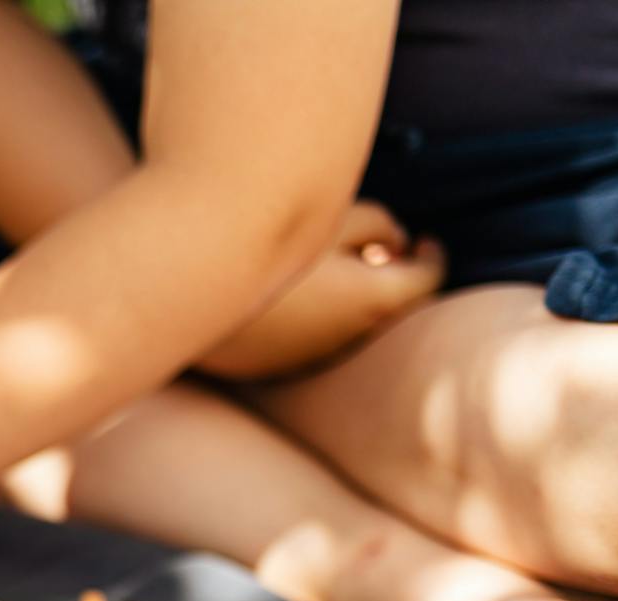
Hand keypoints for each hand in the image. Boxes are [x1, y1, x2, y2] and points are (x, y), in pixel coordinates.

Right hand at [199, 202, 446, 380]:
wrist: (184, 284)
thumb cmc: (265, 238)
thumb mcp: (332, 215)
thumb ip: (379, 224)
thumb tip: (397, 242)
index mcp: (373, 298)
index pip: (428, 278)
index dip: (432, 255)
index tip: (426, 240)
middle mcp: (349, 339)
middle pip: (390, 309)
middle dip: (392, 279)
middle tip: (380, 252)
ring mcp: (308, 360)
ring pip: (349, 328)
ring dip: (351, 303)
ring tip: (328, 271)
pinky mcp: (272, 369)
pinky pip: (308, 343)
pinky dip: (315, 321)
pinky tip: (286, 296)